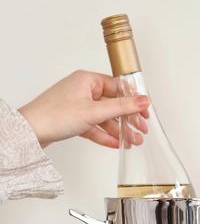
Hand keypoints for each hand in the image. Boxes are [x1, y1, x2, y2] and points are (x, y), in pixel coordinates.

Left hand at [18, 70, 149, 148]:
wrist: (29, 132)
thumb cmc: (53, 115)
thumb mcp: (93, 112)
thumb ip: (121, 107)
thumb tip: (143, 100)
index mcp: (87, 80)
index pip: (119, 88)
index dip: (134, 101)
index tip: (146, 112)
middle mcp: (83, 90)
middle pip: (113, 104)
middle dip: (128, 120)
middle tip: (141, 131)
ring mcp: (78, 105)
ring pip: (105, 118)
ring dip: (119, 130)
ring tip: (132, 141)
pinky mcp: (74, 120)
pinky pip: (95, 127)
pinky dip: (105, 135)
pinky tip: (117, 143)